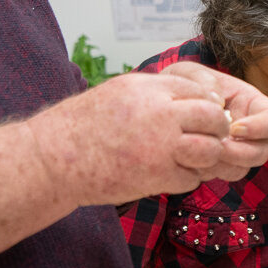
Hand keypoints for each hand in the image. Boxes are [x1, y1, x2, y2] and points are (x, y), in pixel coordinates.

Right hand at [28, 65, 267, 204]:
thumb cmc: (82, 126)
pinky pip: (191, 178)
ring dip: (205, 157)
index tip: (202, 118)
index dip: (207, 105)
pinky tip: (168, 175)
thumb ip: (156, 93)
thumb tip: (195, 98)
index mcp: (149, 89)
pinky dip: (185, 179)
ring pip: (210, 149)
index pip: (201, 90)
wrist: (51, 158)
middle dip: (216, 130)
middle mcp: (159, 113)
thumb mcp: (120, 93)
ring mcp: (159, 145)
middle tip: (207, 139)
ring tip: (189, 160)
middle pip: (213, 117)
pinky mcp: (156, 175)